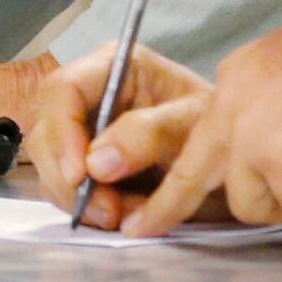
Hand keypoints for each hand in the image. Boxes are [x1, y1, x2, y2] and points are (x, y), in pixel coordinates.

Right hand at [27, 41, 208, 206]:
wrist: (234, 163)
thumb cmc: (220, 131)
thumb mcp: (196, 125)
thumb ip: (150, 135)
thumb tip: (95, 163)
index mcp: (113, 68)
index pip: (63, 89)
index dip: (62, 133)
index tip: (80, 176)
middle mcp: (89, 95)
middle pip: (46, 132)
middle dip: (71, 179)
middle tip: (111, 212)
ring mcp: (82, 131)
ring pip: (51, 168)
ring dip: (83, 201)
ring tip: (129, 213)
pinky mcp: (84, 165)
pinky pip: (66, 192)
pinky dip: (90, 210)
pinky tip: (126, 214)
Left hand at [91, 0, 281, 236]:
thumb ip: (273, 97)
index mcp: (231, 84)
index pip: (203, 136)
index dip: (202, 166)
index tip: (183, 188)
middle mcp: (228, 111)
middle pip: (188, 173)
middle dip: (164, 207)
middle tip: (142, 230)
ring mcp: (249, 140)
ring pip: (249, 204)